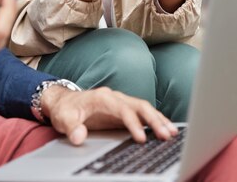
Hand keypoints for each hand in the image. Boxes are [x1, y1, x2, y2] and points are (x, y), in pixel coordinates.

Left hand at [41, 86, 178, 145]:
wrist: (65, 101)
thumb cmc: (66, 110)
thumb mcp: (64, 118)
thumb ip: (72, 127)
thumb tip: (79, 137)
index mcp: (103, 98)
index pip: (123, 109)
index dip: (133, 123)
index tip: (141, 138)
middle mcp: (115, 97)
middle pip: (139, 105)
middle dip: (154, 120)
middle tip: (166, 135)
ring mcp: (121, 102)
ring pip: (144, 108)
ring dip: (159, 119)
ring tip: (172, 132)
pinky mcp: (123, 110)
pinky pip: (143, 113)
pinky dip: (155, 120)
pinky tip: (165, 128)